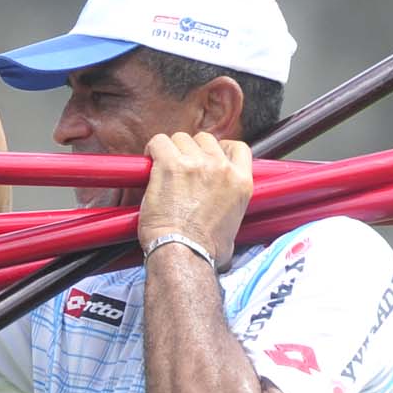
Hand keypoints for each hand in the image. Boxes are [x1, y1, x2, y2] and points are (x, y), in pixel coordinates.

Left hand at [136, 133, 252, 270]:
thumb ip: (231, 211)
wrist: (184, 254)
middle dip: (192, 149)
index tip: (207, 157)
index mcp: (241, 182)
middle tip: (180, 166)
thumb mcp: (234, 228)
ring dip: (171, 150)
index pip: (238, 148)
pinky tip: (150, 163)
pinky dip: (153, 149)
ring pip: (181, 138)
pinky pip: (159, 142)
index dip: (220, 148)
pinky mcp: (170, 165)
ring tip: (163, 166)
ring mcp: (196, 164)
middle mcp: (221, 168)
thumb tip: (223, 217)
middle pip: (205, 139)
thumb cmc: (204, 250)